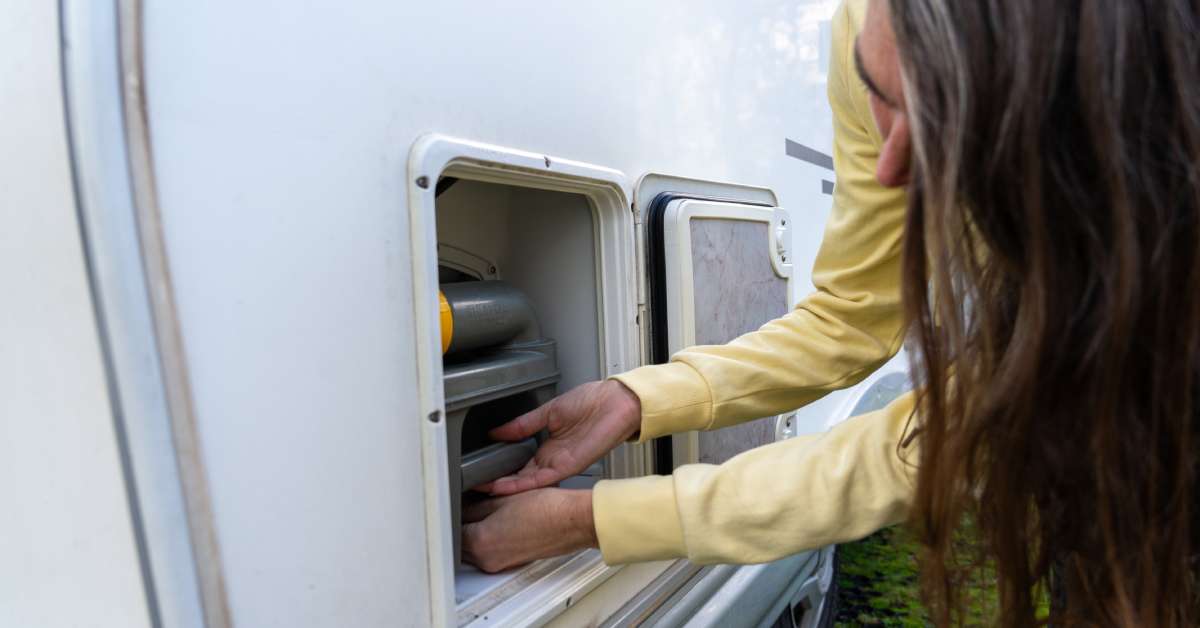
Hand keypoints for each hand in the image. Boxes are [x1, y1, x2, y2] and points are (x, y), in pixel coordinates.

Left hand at [462, 488, 596, 573]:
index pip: (452, 529)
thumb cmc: (546, 509)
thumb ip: (476, 504)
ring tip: (484, 511)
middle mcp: (487, 559)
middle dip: (462, 524)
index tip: (456, 501)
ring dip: (474, 533)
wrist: (572, 521)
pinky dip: (489, 539)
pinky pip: (491, 552)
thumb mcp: (503, 498)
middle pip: (461, 543)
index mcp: (480, 542)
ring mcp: (500, 564)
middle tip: (467, 504)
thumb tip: (464, 504)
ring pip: (474, 550)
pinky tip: (499, 522)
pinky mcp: (512, 563)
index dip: (453, 512)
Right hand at [483, 380, 640, 495]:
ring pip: (528, 483)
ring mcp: (560, 464)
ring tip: (483, 490)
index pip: (520, 464)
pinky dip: (522, 484)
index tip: (481, 472)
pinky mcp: (568, 466)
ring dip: (506, 488)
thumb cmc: (592, 402)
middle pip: (521, 477)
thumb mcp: (549, 411)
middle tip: (474, 487)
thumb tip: (498, 431)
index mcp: (548, 445)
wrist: (616, 402)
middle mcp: (553, 458)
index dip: (501, 469)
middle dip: (498, 484)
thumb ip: (523, 424)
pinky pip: (541, 480)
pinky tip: (505, 487)